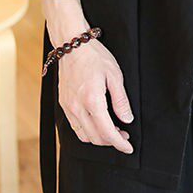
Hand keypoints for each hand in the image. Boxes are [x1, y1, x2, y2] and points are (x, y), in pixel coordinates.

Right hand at [57, 37, 134, 153]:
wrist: (72, 45)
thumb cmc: (95, 56)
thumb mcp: (115, 75)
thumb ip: (121, 100)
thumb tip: (127, 119)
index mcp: (92, 100)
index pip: (107, 132)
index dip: (120, 143)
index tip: (128, 147)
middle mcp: (77, 107)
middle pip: (95, 137)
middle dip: (111, 141)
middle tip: (124, 135)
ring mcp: (68, 107)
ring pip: (83, 136)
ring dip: (98, 138)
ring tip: (112, 130)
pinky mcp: (63, 104)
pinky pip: (75, 127)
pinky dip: (87, 131)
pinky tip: (97, 123)